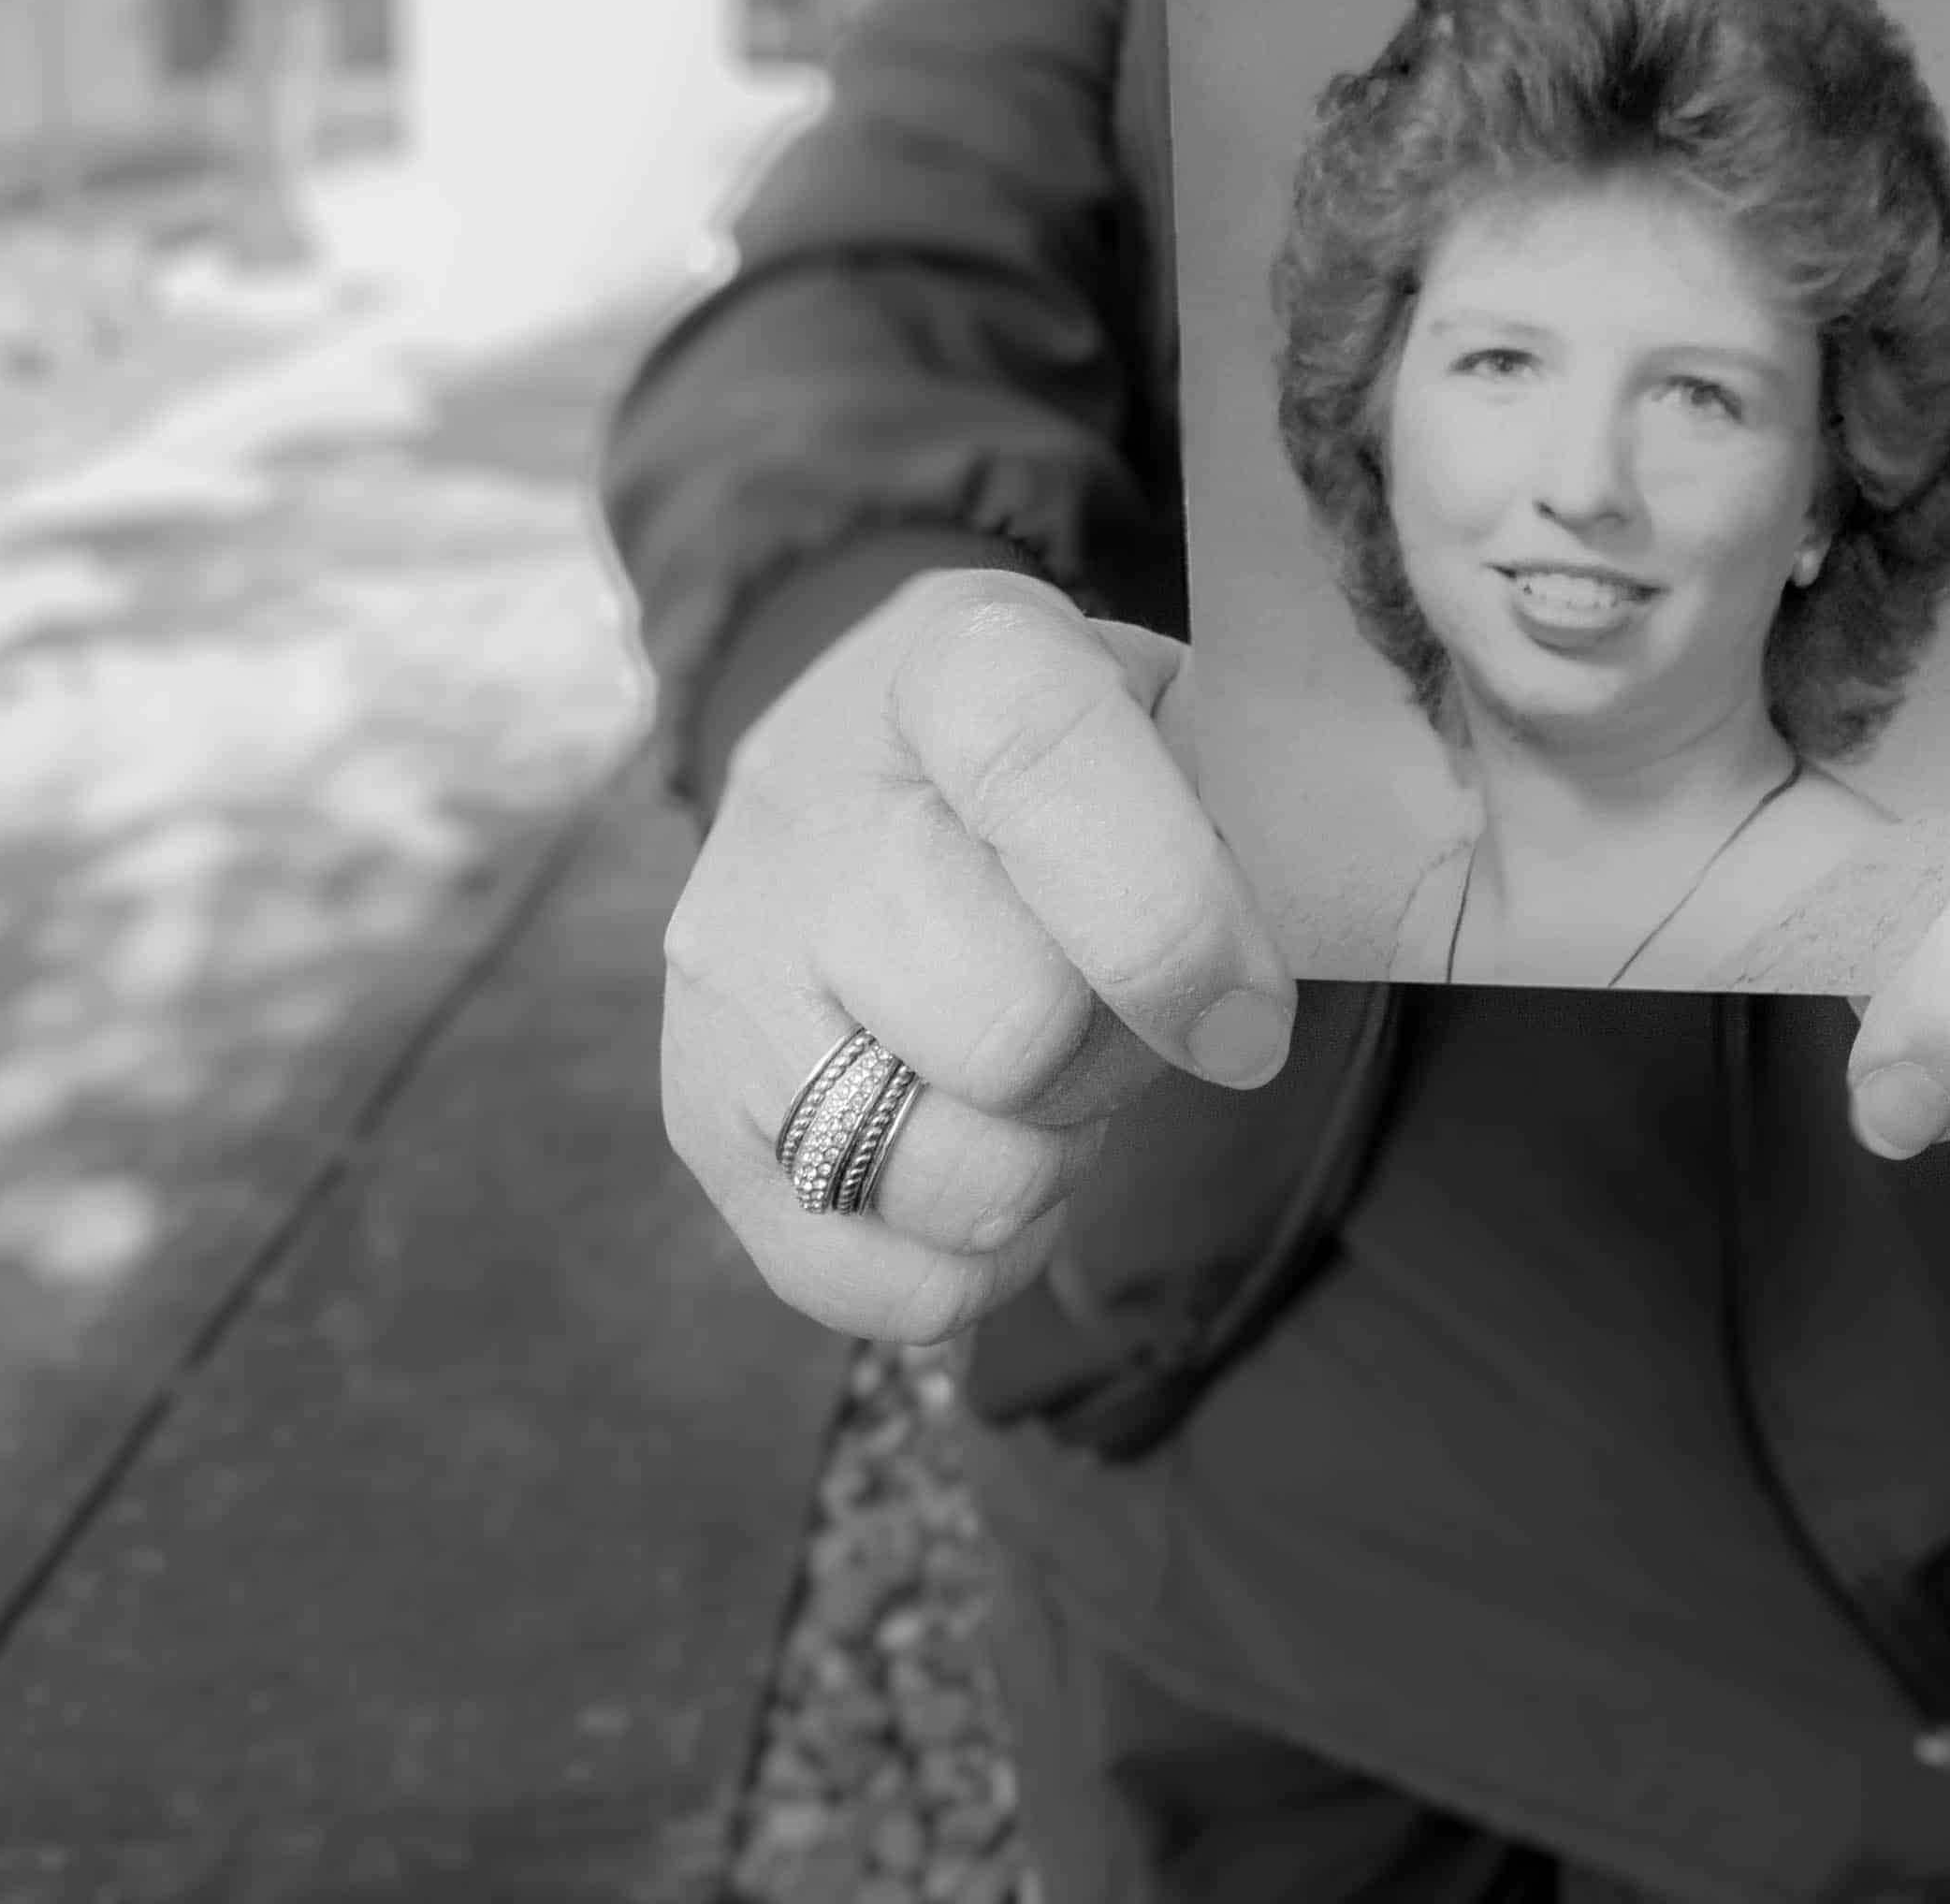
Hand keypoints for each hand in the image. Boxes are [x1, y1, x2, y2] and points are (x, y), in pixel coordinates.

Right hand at [659, 569, 1299, 1344]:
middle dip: (1116, 1059)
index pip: (1043, 770)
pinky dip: (971, 1263)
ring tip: (1047, 1088)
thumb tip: (1246, 1003)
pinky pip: (869, 1280)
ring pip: (944, 1172)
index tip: (1249, 1020)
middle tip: (1125, 1021)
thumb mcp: (1162, 706)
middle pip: (1009, 1028)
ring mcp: (734, 970)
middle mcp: (807, 812)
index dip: (1169, 918)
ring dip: (1047, 1166)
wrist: (856, 756)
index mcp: (949, 669)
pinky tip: (989, 1162)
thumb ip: (1236, 811)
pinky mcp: (700, 1115)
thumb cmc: (1062, 754)